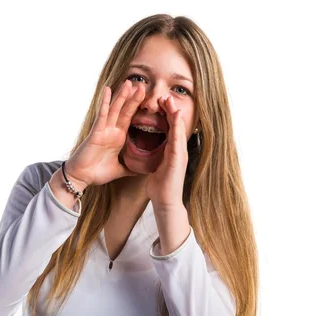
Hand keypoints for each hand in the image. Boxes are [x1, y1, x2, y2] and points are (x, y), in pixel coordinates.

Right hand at [64, 80, 145, 186]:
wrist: (81, 177)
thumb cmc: (96, 172)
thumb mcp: (119, 170)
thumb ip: (130, 168)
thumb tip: (142, 170)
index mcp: (118, 138)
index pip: (130, 120)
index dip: (138, 109)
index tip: (148, 99)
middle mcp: (111, 131)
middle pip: (125, 111)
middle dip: (133, 99)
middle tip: (143, 85)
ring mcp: (104, 130)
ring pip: (115, 109)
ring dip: (121, 96)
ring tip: (129, 82)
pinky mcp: (96, 132)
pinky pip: (102, 115)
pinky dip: (105, 103)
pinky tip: (107, 90)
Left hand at [146, 95, 188, 209]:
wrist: (166, 203)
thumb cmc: (161, 188)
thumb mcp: (157, 168)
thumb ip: (157, 159)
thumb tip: (151, 155)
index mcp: (172, 152)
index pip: (170, 129)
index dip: (166, 116)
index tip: (161, 103)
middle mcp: (179, 151)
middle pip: (176, 126)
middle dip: (171, 110)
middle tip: (166, 96)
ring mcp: (180, 154)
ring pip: (178, 130)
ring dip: (175, 114)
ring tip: (170, 100)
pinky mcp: (178, 159)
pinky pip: (177, 140)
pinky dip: (177, 127)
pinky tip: (175, 117)